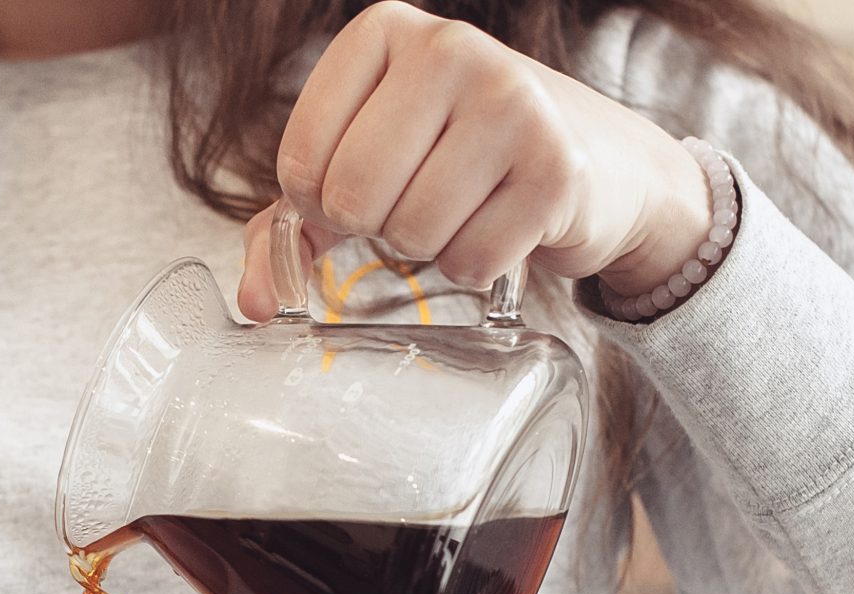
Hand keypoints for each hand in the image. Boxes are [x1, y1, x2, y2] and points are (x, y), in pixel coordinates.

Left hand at [234, 1, 711, 320]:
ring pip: (412, 232)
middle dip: (375, 227)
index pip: (301, 159)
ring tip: (462, 208)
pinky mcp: (555, 168)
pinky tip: (501, 225)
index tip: (359, 188)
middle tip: (414, 203)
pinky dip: (477, 266)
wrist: (598, 163)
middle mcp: (450, 48)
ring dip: (429, 247)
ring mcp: (511, 102)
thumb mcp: (365, 165)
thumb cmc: (458, 159)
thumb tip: (256, 300)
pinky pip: (471, 260)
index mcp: (385, 32)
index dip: (319, 203)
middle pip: (353, 197)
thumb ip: (290, 227)